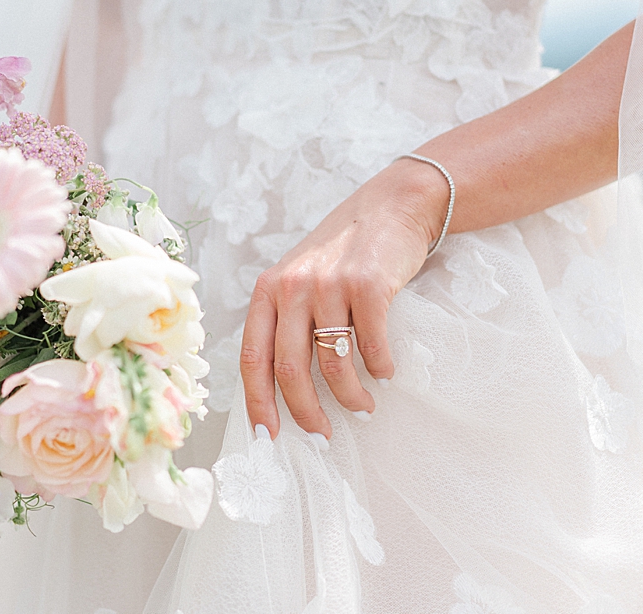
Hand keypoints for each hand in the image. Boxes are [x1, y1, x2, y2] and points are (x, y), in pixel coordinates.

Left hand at [240, 157, 450, 439]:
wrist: (391, 205)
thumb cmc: (342, 252)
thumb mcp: (299, 277)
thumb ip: (285, 320)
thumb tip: (281, 389)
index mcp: (268, 290)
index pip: (251, 357)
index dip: (257, 402)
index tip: (268, 436)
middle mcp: (293, 287)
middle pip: (289, 369)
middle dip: (306, 413)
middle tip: (321, 435)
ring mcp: (331, 284)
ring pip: (333, 364)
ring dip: (351, 397)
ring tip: (364, 406)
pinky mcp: (369, 284)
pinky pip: (371, 345)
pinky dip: (381, 368)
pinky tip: (386, 372)